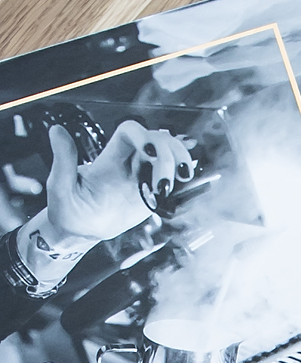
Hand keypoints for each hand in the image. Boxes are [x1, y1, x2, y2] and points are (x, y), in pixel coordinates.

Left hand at [42, 119, 193, 246]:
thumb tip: (57, 131)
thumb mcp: (60, 185)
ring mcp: (144, 178)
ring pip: (171, 156)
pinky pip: (174, 180)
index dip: (145, 136)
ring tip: (181, 181)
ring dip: (181, 163)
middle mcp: (130, 163)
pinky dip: (182, 181)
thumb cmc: (68, 209)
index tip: (150, 153)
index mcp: (110, 157)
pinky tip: (179, 190)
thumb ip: (64, 159)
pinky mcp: (154, 194)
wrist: (82, 231)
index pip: (132, 132)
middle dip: (169, 156)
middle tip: (164, 185)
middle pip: (158, 141)